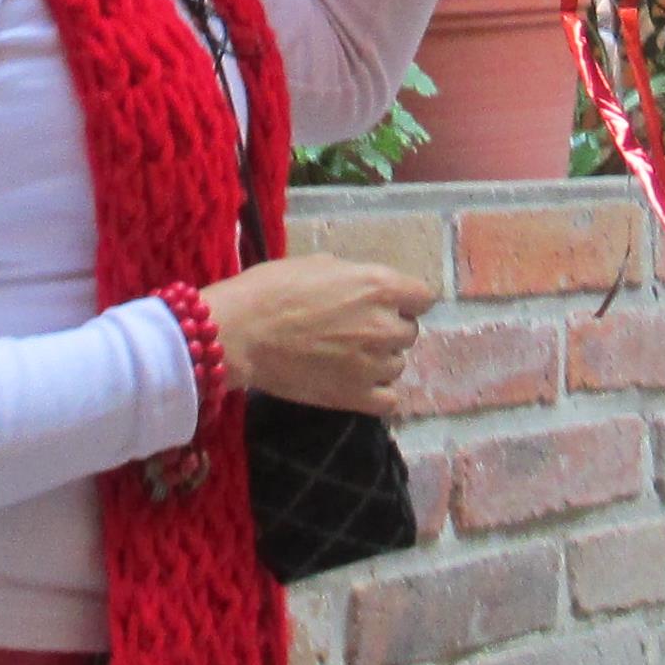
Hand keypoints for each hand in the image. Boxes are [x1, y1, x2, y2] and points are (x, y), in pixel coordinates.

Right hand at [202, 255, 436, 414]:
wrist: (239, 333)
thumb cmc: (272, 290)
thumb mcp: (319, 265)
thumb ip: (354, 278)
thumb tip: (362, 288)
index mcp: (380, 286)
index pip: (424, 297)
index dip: (407, 301)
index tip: (389, 305)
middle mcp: (385, 324)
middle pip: (410, 332)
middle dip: (388, 331)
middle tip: (356, 333)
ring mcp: (373, 363)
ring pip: (398, 365)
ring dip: (380, 362)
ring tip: (348, 359)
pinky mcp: (355, 396)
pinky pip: (389, 400)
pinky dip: (378, 393)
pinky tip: (357, 385)